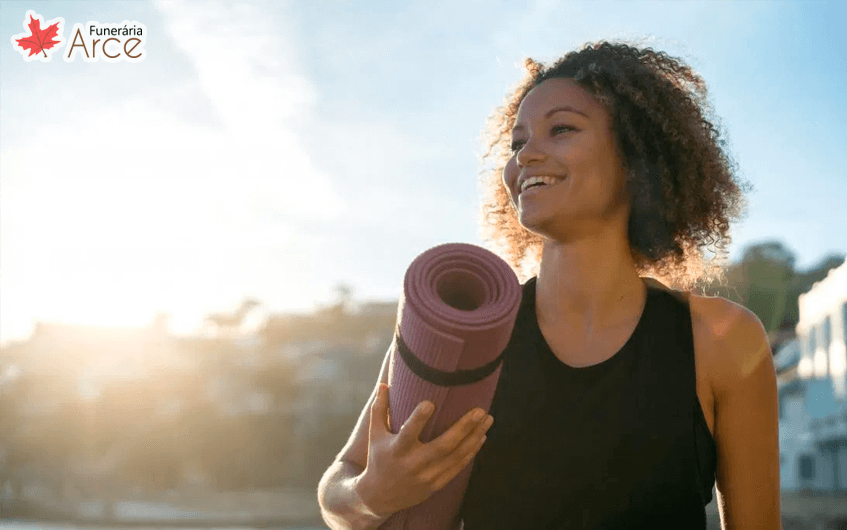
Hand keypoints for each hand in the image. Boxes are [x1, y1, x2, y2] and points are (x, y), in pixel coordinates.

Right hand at [354, 383, 493, 516]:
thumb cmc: (378, 459)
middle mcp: (414, 464)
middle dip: (464, 427)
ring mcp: (427, 476)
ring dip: (475, 437)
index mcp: (397, 449)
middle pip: (443, 445)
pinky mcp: (436, 484)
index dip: (418, 418)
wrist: (379, 497)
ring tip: (488, 419)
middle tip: (480, 411)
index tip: (431, 402)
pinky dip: (472, 452)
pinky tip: (482, 437)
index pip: (408, 432)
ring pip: (457, 456)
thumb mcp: (375, 435)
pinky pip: (458, 467)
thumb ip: (379, 409)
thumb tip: (385, 384)